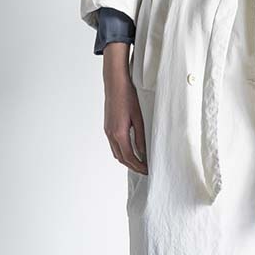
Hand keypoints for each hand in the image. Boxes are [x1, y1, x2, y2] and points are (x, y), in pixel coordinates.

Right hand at [102, 43, 147, 172]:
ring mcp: (107, 131)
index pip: (129, 157)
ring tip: (139, 163)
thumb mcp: (138, 118)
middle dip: (133, 166)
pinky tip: (130, 150)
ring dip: (127, 160)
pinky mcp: (107, 127)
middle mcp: (111, 134)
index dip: (139, 166)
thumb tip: (143, 152)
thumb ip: (140, 137)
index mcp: (119, 133)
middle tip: (145, 170)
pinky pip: (114, 145)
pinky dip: (122, 152)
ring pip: (116, 153)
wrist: (114, 83)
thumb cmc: (128, 97)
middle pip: (121, 158)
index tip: (147, 170)